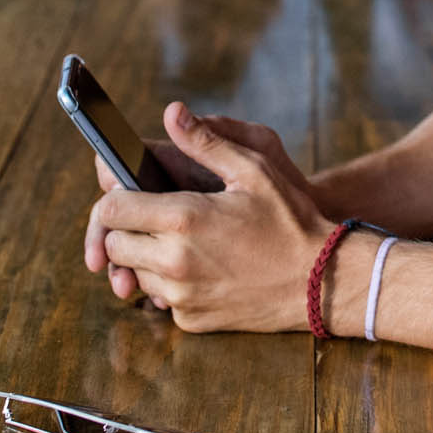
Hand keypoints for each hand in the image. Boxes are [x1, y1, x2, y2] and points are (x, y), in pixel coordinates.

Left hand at [84, 102, 331, 330]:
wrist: (322, 280)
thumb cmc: (291, 220)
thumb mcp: (254, 170)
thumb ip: (206, 142)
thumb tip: (172, 112)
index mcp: (183, 219)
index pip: (110, 209)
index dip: (114, 197)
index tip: (128, 192)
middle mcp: (174, 261)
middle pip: (113, 244)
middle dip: (126, 228)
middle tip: (157, 217)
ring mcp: (181, 295)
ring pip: (133, 273)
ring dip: (145, 256)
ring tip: (182, 240)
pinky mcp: (191, 320)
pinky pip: (161, 299)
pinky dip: (170, 284)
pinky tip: (202, 267)